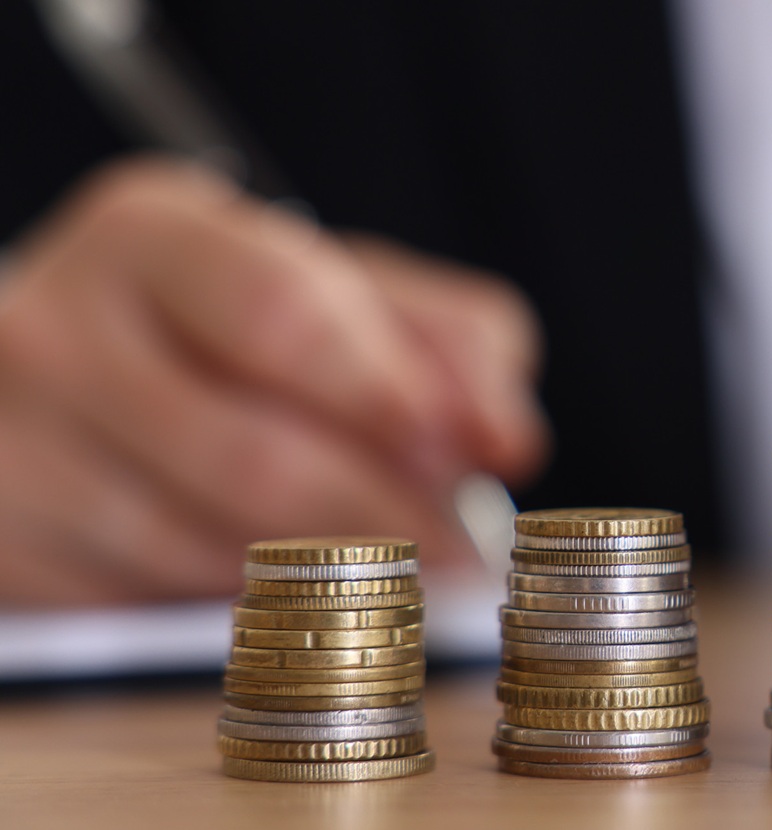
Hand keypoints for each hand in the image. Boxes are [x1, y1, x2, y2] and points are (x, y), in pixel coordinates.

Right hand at [0, 158, 547, 605]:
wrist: (66, 366)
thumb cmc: (231, 323)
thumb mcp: (345, 290)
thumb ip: (447, 342)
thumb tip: (506, 438)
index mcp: (152, 237)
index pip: (280, 317)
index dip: (385, 396)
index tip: (464, 454)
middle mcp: (57, 329)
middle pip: (252, 455)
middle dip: (385, 515)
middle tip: (463, 548)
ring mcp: (14, 446)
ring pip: (207, 551)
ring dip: (326, 581)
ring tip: (394, 569)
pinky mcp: (2, 547)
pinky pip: (154, 610)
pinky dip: (247, 613)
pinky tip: (288, 590)